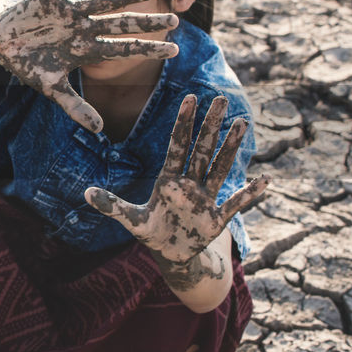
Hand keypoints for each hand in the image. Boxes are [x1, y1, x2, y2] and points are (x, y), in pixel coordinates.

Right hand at [0, 0, 179, 130]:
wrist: (1, 42)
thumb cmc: (28, 65)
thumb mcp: (52, 88)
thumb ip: (75, 106)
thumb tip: (99, 130)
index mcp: (86, 49)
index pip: (123, 49)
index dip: (148, 49)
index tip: (174, 51)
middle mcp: (84, 28)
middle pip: (121, 24)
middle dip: (146, 22)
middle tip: (175, 20)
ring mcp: (71, 11)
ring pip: (104, 1)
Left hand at [84, 95, 269, 281]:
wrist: (171, 254)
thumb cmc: (151, 232)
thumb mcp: (130, 219)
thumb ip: (111, 205)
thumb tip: (86, 193)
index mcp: (168, 180)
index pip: (177, 145)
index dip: (183, 123)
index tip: (190, 98)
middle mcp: (189, 184)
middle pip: (202, 149)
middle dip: (211, 125)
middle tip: (221, 98)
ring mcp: (205, 199)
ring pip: (219, 167)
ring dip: (231, 147)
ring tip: (242, 123)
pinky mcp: (217, 218)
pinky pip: (236, 203)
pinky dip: (249, 194)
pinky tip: (265, 180)